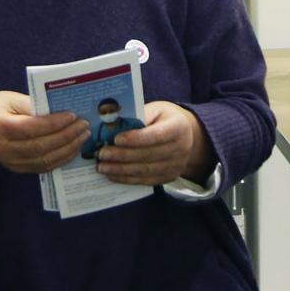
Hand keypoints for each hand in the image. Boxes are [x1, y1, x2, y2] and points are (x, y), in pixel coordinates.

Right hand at [0, 92, 88, 174]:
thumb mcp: (11, 98)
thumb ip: (32, 104)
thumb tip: (59, 109)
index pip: (31, 128)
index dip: (54, 123)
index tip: (73, 116)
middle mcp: (2, 148)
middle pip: (40, 146)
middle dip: (66, 136)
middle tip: (83, 126)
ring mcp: (10, 162)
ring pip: (44, 160)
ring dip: (68, 148)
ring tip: (82, 136)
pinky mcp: (18, 169)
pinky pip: (44, 167)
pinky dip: (62, 158)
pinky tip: (73, 147)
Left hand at [97, 101, 212, 186]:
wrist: (188, 135)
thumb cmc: (165, 119)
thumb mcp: (157, 109)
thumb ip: (140, 115)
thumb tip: (114, 123)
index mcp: (178, 127)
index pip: (155, 135)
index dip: (135, 139)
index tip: (115, 139)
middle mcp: (180, 148)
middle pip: (147, 155)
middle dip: (121, 156)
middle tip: (101, 154)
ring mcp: (176, 166)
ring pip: (145, 170)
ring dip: (121, 170)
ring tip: (102, 166)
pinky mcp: (169, 177)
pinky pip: (146, 180)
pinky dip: (127, 179)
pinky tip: (112, 175)